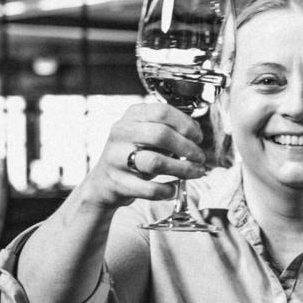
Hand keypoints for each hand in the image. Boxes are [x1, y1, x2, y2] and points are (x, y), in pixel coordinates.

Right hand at [85, 100, 208, 208]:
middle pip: (161, 134)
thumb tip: (196, 134)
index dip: (186, 124)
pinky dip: (167, 190)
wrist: (103, 182)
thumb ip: (168, 130)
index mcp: (132, 116)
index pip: (162, 111)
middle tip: (199, 157)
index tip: (198, 137)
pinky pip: (149, 189)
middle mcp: (121, 133)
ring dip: (182, 169)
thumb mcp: (146, 134)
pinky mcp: (117, 182)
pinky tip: (174, 189)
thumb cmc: (133, 155)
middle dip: (187, 147)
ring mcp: (116, 158)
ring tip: (195, 172)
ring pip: (155, 162)